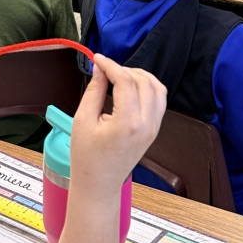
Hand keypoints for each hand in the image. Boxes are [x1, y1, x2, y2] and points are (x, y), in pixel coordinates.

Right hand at [70, 54, 165, 196]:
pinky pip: (159, 100)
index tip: (97, 59)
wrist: (99, 184)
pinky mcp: (155, 129)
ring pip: (157, 87)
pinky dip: (147, 87)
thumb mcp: (83, 120)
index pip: (125, 81)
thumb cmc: (87, 157)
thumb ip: (94, 90)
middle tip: (105, 69)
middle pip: (144, 81)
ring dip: (139, 76)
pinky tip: (130, 87)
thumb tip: (99, 68)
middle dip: (124, 69)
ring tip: (119, 76)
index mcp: (128, 123)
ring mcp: (154, 127)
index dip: (110, 65)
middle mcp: (146, 124)